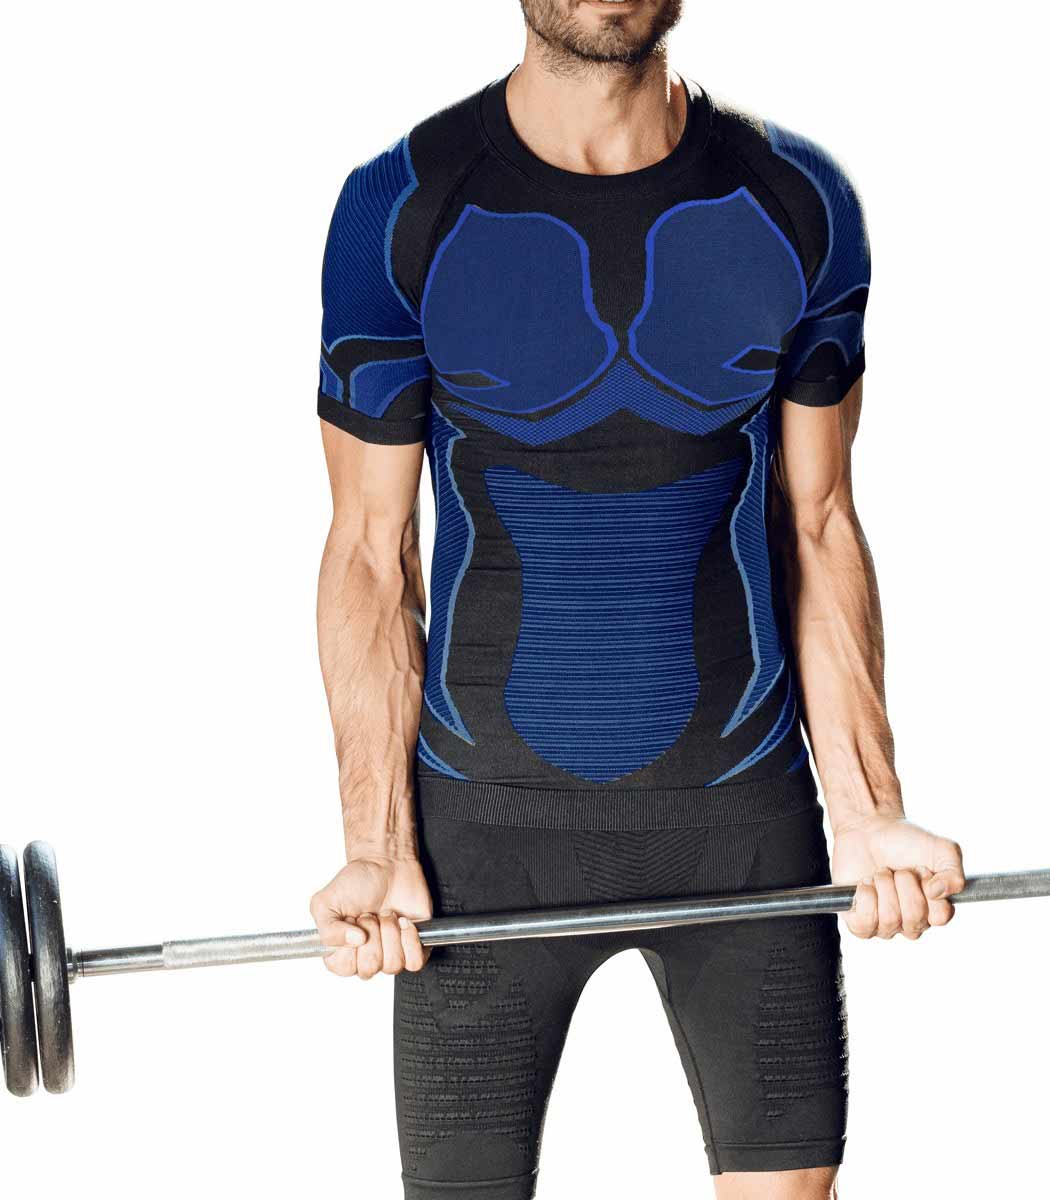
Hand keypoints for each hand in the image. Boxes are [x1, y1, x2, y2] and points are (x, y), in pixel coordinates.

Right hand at [310, 856, 432, 978]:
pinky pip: (415, 961)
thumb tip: (355, 942)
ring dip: (391, 932)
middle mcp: (365, 955)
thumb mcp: (326, 902)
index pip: (345, 968)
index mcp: (341, 950)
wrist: (387, 864)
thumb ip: (328, 929)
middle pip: (370, 967)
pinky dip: (411, 939)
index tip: (352, 922)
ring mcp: (390, 952)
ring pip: (392, 964)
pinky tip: (404, 922)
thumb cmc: (357, 881)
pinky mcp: (413, 946)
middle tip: (370, 914)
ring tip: (387, 914)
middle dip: (372, 934)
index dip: (350, 944)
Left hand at [831, 814, 963, 939]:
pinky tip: (865, 883)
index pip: (940, 917)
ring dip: (884, 886)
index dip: (930, 890)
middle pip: (914, 919)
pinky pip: (864, 925)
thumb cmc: (906, 841)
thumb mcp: (941, 849)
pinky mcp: (858, 920)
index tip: (921, 869)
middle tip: (899, 869)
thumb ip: (954, 873)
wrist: (869, 828)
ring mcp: (884, 923)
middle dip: (904, 885)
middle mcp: (910, 921)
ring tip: (881, 873)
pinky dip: (865, 898)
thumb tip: (939, 893)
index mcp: (933, 909)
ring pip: (889, 921)